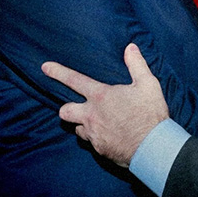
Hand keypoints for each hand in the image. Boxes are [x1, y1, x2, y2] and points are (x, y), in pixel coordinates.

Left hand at [41, 43, 168, 165]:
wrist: (152, 147)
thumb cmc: (150, 113)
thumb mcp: (148, 84)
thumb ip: (136, 64)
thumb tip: (130, 48)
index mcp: (101, 96)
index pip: (74, 80)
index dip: (58, 72)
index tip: (45, 67)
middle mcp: (92, 115)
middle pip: (65, 111)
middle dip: (67, 108)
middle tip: (78, 107)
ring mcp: (93, 134)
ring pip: (77, 129)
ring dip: (83, 124)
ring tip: (99, 122)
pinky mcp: (99, 149)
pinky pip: (91, 142)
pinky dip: (96, 137)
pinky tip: (110, 136)